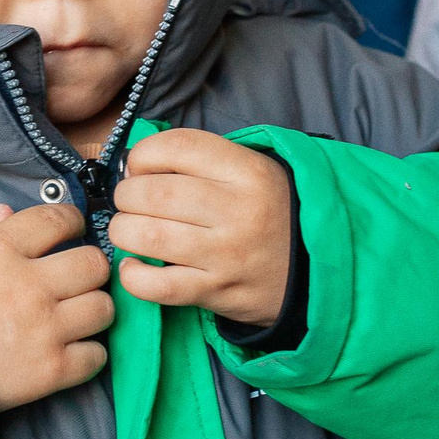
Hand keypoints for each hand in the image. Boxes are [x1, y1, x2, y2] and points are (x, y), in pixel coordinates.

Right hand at [0, 203, 113, 412]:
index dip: (72, 221)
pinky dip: (89, 355)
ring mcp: (43, 329)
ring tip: (78, 315)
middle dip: (90, 268)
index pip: (57, 220)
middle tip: (80, 277)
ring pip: (103, 308)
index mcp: (0, 250)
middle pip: (93, 264)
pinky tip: (72, 351)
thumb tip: (6, 211)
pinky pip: (96, 357)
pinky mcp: (50, 371)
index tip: (74, 228)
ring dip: (94, 310)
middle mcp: (29, 285)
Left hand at [107, 128, 291, 326]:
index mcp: (247, 171)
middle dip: (126, 195)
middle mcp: (238, 210)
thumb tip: (134, 167)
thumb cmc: (269, 214)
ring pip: (151, 236)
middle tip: (128, 202)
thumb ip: (201, 162)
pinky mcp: (217, 291)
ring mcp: (228, 254)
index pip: (178, 147)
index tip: (138, 168)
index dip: (143, 154)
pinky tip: (133, 266)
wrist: (314, 270)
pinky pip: (160, 286)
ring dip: (123, 231)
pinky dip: (134, 277)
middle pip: (156, 193)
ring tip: (127, 230)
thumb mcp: (250, 173)